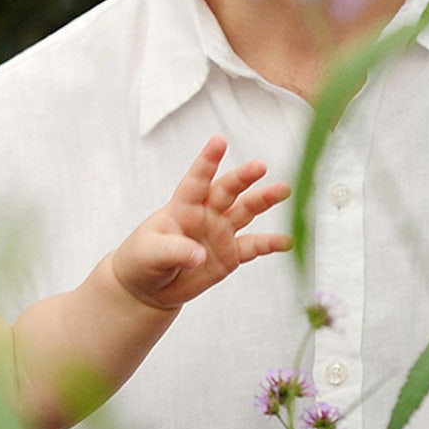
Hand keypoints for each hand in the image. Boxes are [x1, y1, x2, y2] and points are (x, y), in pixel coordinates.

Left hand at [111, 135, 289, 308]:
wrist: (149, 286)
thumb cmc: (142, 260)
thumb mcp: (150, 254)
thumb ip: (173, 251)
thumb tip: (199, 255)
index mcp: (182, 207)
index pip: (196, 180)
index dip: (207, 161)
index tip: (219, 142)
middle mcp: (205, 214)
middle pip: (227, 190)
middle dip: (243, 177)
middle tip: (260, 166)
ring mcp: (220, 232)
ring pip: (246, 211)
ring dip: (264, 200)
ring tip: (283, 189)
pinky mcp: (230, 254)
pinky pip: (254, 246)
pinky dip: (270, 244)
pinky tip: (286, 240)